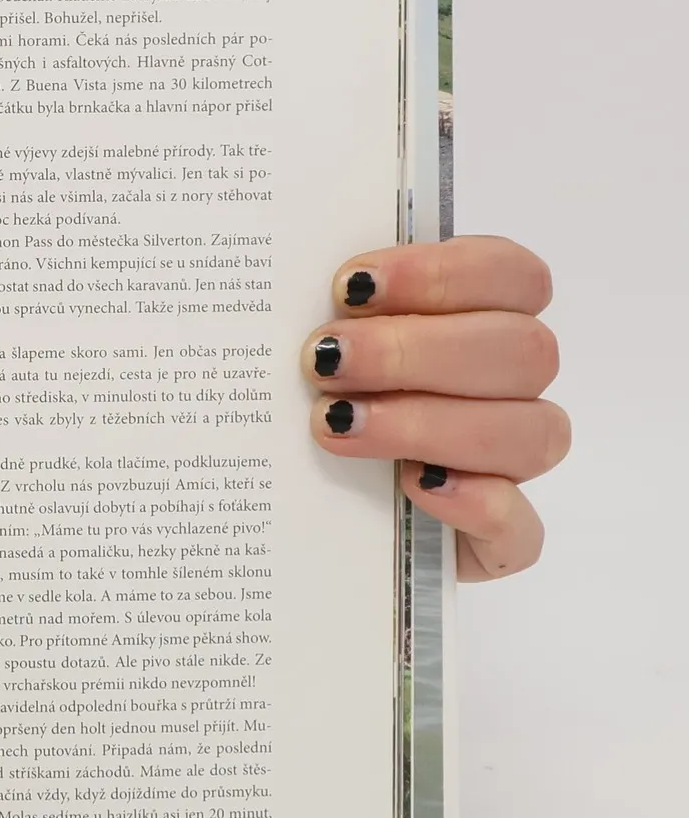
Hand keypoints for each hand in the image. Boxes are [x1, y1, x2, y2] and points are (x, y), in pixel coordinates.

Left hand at [303, 236, 564, 579]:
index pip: (512, 276)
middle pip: (522, 351)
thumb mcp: (315, 351)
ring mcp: (511, 470)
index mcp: (482, 323)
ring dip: (430, 422)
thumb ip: (331, 315)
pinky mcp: (496, 545)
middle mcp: (510, 392)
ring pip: (531, 433)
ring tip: (336, 424)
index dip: (442, 273)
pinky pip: (520, 530)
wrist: (298, 520)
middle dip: (415, 350)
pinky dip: (477, 504)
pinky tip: (417, 486)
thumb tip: (286, 282)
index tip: (350, 286)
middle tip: (324, 361)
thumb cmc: (306, 408)